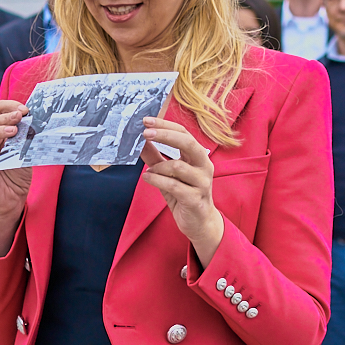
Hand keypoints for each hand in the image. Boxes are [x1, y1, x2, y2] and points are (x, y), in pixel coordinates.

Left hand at [140, 117, 222, 267]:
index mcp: (198, 156)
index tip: (146, 121)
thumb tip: (140, 141)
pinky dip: (158, 180)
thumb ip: (155, 157)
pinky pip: (174, 185)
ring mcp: (202, 182)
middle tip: (145, 133)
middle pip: (187, 142)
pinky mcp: (195, 199)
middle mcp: (204, 166)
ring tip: (148, 170)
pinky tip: (147, 178)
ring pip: (178, 166)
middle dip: (165, 135)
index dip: (165, 125)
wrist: (199, 223)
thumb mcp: (167, 174)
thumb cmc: (184, 195)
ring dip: (158, 166)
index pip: (183, 133)